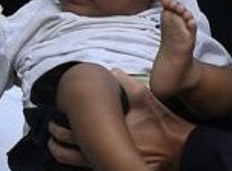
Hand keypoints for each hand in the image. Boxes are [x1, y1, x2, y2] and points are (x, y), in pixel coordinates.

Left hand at [48, 71, 194, 169]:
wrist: (179, 149)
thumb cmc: (161, 124)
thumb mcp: (144, 98)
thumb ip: (125, 82)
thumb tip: (110, 70)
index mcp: (104, 130)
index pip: (72, 124)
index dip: (58, 116)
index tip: (55, 108)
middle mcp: (100, 150)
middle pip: (65, 145)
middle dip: (55, 133)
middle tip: (52, 123)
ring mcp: (103, 163)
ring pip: (70, 159)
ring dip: (59, 149)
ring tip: (54, 140)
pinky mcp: (108, 169)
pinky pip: (82, 168)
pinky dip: (73, 159)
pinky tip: (70, 151)